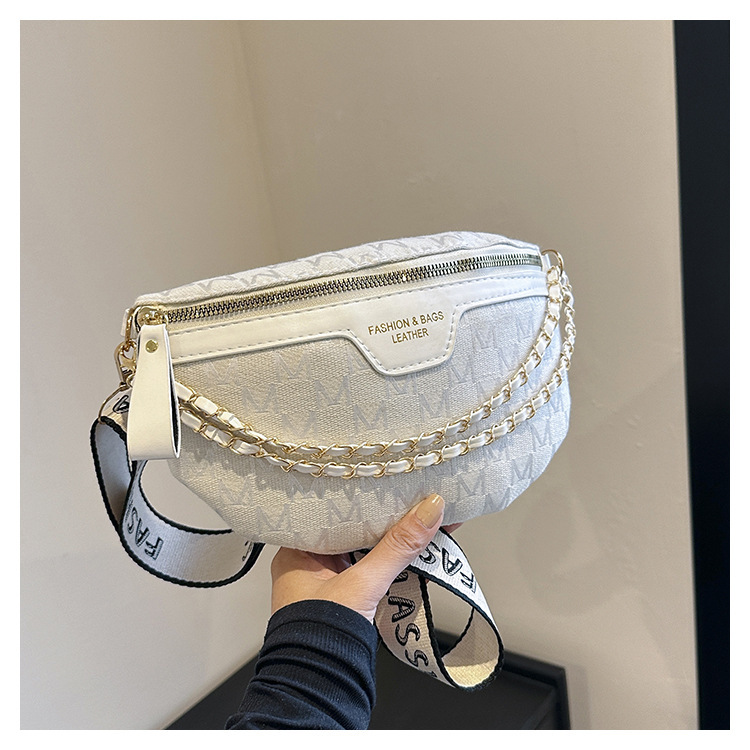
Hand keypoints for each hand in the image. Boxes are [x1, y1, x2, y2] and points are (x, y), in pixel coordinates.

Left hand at [271, 494, 452, 621]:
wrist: (320, 689)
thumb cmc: (320, 639)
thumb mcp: (362, 583)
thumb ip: (398, 547)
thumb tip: (428, 510)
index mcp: (296, 551)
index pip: (332, 510)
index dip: (361, 495)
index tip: (386, 480)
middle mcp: (307, 563)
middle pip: (350, 528)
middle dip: (381, 516)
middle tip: (410, 495)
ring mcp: (326, 581)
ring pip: (362, 547)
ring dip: (389, 538)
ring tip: (417, 514)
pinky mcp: (344, 597)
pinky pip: (369, 567)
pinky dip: (389, 559)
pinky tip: (411, 547)